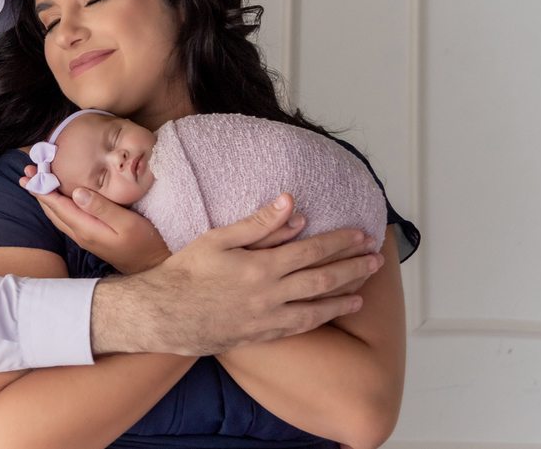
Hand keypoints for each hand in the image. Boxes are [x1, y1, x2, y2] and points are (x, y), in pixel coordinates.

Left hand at [20, 165, 169, 274]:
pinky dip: (58, 204)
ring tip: (36, 181)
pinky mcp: (91, 237)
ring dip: (46, 198)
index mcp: (86, 228)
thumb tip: (77, 192)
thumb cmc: (145, 243)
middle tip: (26, 172)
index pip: (58, 205)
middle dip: (39, 191)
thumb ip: (102, 207)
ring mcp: (85, 237)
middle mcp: (81, 234)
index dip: (42, 188)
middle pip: (53, 210)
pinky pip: (67, 218)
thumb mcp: (127, 222)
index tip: (29, 173)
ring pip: (58, 215)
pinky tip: (59, 198)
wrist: (153, 266)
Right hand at [90, 194, 382, 356]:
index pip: (312, 250)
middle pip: (322, 280)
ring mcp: (268, 319)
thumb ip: (258, 224)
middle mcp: (271, 295)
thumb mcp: (218, 238)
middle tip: (376, 262)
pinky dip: (319, 319)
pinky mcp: (260, 336)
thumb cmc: (186, 272)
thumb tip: (290, 204)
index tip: (362, 235)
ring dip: (343, 299)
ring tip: (363, 293)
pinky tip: (328, 314)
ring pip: (316, 308)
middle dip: (352, 269)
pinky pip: (299, 327)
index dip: (340, 242)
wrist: (164, 314)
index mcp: (262, 266)